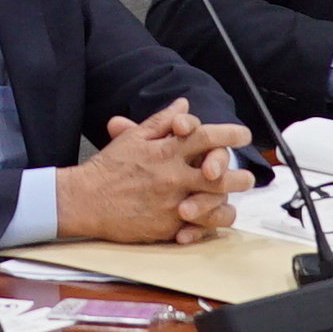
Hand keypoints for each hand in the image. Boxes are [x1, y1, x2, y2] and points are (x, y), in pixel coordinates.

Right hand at [53, 98, 245, 242]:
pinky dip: (208, 224)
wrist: (85, 201)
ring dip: (228, 202)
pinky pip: (198, 227)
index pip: (205, 137)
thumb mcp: (133, 138)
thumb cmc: (108, 168)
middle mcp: (172, 176)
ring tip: (234, 201)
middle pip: (218, 174)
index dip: (229, 133)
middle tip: (247, 176)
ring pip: (214, 203)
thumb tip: (183, 104)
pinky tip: (213, 220)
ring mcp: (171, 202)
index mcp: (165, 151)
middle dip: (238, 175)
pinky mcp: (167, 225)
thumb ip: (162, 121)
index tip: (244, 134)